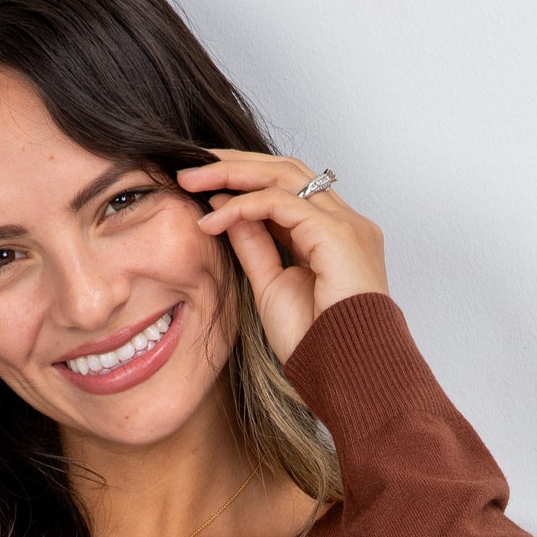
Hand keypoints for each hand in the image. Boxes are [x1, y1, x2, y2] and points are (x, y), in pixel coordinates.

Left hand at [176, 151, 387, 365]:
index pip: (289, 187)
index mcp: (336, 235)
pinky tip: (213, 219)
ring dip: (234, 174)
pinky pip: (280, 203)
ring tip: (192, 182)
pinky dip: (242, 206)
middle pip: (287, 169)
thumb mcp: (271, 285)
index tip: (204, 185)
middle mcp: (346, 222)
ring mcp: (346, 224)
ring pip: (285, 175)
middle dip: (235, 163)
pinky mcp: (337, 234)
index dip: (246, 179)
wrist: (345, 373)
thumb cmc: (316, 342)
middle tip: (190, 168)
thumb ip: (254, 246)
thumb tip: (226, 212)